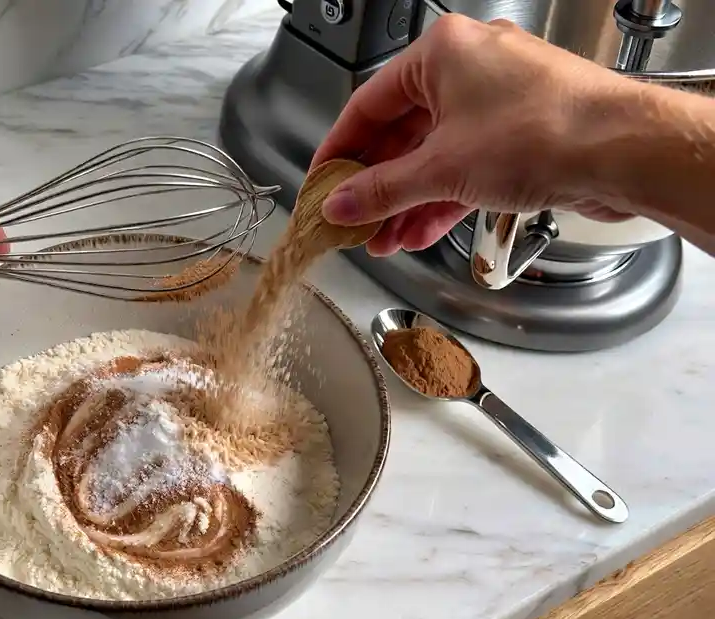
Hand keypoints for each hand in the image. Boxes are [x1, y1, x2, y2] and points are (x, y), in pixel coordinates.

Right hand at [312, 14, 639, 256]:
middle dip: (377, 186)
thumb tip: (341, 203)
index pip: (368, 103)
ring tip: (384, 238)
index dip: (339, 150)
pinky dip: (442, 197)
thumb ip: (381, 191)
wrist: (625, 151)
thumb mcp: (440, 169)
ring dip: (407, 200)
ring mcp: (500, 100)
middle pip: (402, 132)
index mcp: (443, 52)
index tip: (322, 182)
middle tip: (352, 218)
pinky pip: (467, 164)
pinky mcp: (524, 132)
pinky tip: (420, 231)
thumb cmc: (547, 131)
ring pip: (436, 154)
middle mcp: (472, 67)